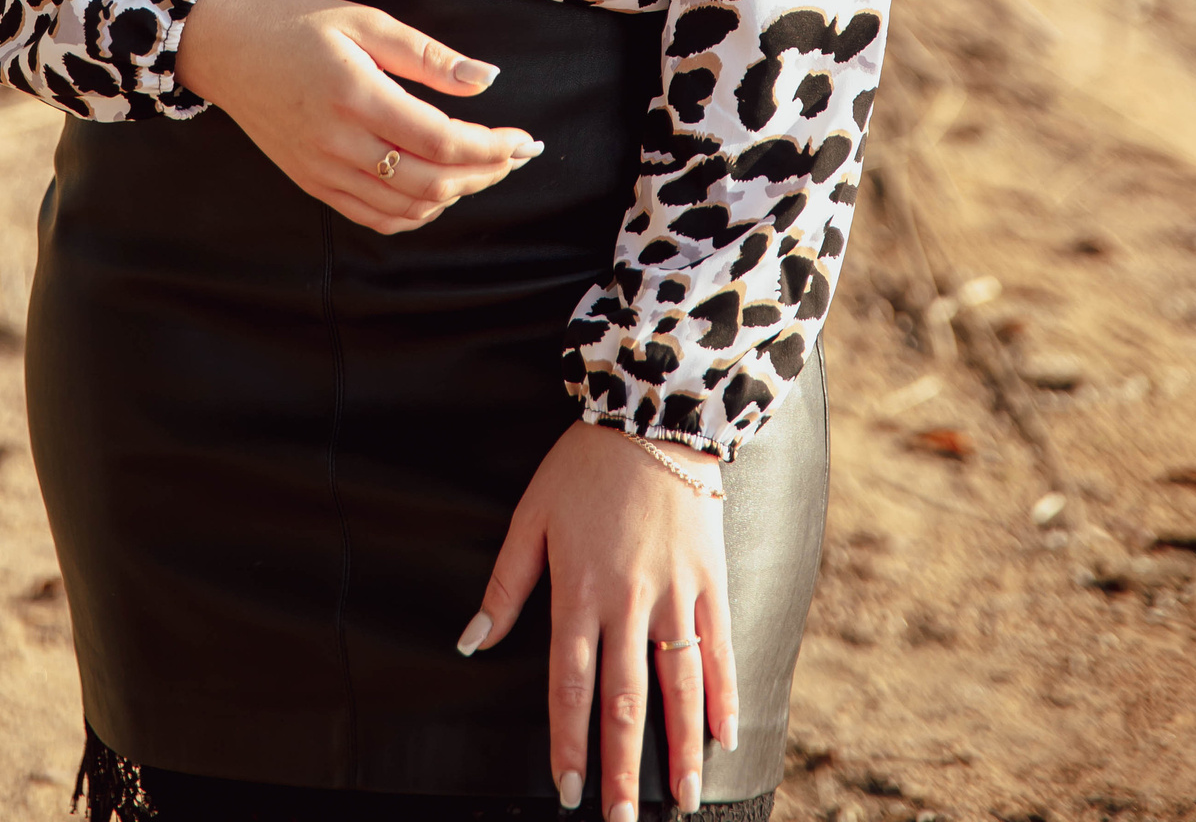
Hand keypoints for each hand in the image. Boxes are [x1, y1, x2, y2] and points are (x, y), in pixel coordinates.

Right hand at [172, 0, 542, 233]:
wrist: (228, 50)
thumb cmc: (299, 27)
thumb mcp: (366, 22)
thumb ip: (428, 55)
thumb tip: (487, 80)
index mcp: (356, 94)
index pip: (441, 140)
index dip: (491, 147)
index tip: (523, 139)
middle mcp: (339, 141)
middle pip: (431, 181)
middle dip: (484, 172)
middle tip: (514, 154)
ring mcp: (323, 170)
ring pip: (407, 206)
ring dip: (456, 194)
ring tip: (483, 169)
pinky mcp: (313, 184)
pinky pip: (375, 216)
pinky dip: (416, 212)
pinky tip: (438, 190)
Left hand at [457, 419, 734, 818]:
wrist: (651, 413)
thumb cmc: (581, 467)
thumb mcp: (530, 516)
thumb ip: (504, 586)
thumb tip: (470, 643)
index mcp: (578, 590)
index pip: (570, 684)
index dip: (568, 742)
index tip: (567, 791)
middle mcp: (627, 601)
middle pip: (625, 701)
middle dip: (622, 768)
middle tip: (620, 820)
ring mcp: (674, 593)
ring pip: (678, 685)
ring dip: (681, 749)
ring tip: (684, 800)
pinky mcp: (709, 579)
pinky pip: (718, 646)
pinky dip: (723, 693)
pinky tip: (725, 734)